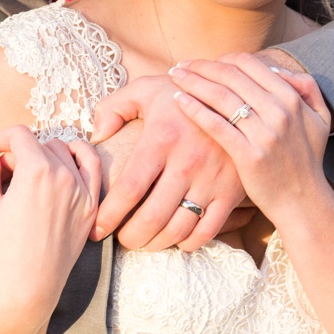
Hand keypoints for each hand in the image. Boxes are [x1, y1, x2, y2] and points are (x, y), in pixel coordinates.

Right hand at [0, 126, 101, 325]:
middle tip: (3, 170)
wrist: (28, 288)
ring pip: (65, 150)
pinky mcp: (92, 206)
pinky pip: (92, 167)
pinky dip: (79, 158)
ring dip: (45, 153)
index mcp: (36, 171)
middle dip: (19, 149)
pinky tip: (63, 164)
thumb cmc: (1, 250)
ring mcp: (83, 191)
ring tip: (30, 170)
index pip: (19, 134)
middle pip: (40, 142)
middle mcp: (64, 175)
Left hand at [87, 75, 245, 251]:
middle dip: (130, 237)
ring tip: (143, 241)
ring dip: (155, 244)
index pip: (129, 188)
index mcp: (161, 139)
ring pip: (179, 229)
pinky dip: (188, 243)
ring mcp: (212, 179)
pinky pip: (208, 230)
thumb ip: (113, 106)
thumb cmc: (183, 94)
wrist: (238, 95)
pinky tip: (175, 239)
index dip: (109, 216)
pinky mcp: (231, 191)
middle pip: (152, 217)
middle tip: (120, 240)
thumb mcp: (146, 89)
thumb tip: (96, 136)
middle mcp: (187, 162)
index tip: (96, 230)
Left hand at [169, 54, 333, 218]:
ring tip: (174, 76)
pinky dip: (195, 108)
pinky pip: (216, 124)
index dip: (222, 58)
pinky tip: (179, 101)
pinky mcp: (248, 155)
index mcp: (292, 98)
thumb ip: (306, 89)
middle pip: (230, 76)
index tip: (205, 63)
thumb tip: (277, 69)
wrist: (304, 201)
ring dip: (192, 81)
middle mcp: (279, 112)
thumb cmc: (307, 160)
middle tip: (180, 65)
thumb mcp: (319, 119)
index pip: (249, 64)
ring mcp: (264, 134)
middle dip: (201, 66)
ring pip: (220, 96)